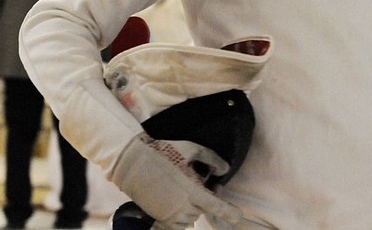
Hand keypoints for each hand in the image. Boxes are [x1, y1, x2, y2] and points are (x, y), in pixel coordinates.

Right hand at [113, 133, 242, 229]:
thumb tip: (224, 170)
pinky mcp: (159, 217)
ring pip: (191, 217)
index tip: (238, 217)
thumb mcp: (190, 149)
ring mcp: (170, 214)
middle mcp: (182, 206)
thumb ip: (211, 159)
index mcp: (191, 190)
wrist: (133, 163)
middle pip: (203, 209)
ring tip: (187, 189)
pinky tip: (179, 202)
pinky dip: (183, 216)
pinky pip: (178, 224)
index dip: (229, 213)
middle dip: (207, 198)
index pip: (216, 207)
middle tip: (203, 181)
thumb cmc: (163, 152)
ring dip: (194, 207)